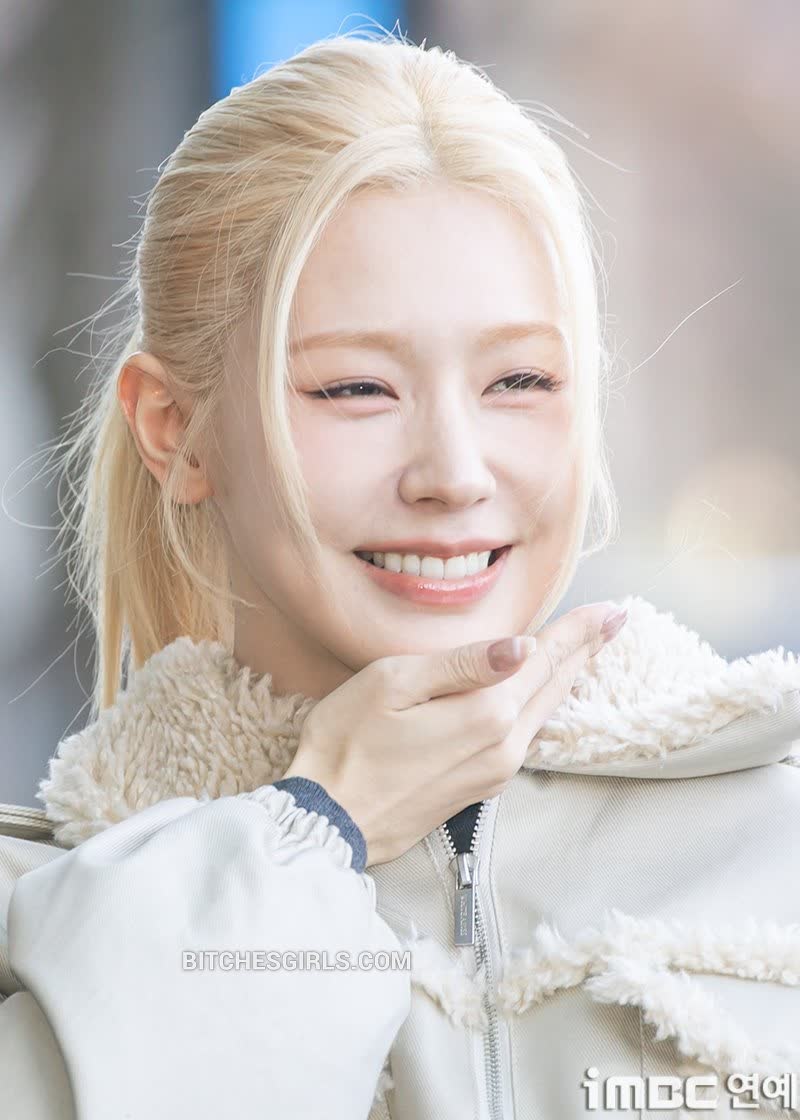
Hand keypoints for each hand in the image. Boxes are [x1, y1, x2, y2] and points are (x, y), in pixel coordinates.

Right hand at [282, 601, 627, 864]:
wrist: (329, 819)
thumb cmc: (347, 742)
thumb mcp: (393, 683)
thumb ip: (461, 664)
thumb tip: (521, 646)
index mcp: (485, 713)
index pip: (543, 659)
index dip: (577, 631)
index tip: (612, 610)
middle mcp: (503, 746)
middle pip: (553, 686)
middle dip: (585, 650)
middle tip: (617, 622)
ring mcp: (494, 771)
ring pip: (543, 713)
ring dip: (568, 677)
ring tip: (589, 651)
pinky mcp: (480, 786)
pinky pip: (525, 735)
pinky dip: (543, 705)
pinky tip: (544, 695)